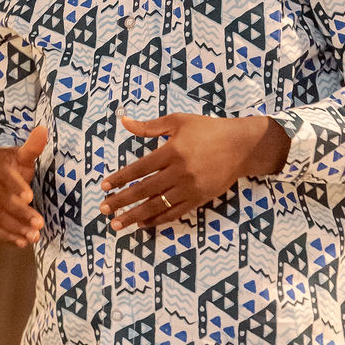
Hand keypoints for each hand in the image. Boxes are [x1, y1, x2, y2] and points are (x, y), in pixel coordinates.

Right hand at [0, 125, 47, 246]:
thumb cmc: (8, 166)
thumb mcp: (18, 155)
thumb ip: (31, 147)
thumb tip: (43, 130)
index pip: (4, 175)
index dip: (16, 186)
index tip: (29, 196)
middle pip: (1, 199)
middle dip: (21, 213)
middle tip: (39, 224)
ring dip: (15, 228)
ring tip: (34, 236)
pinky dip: (5, 236)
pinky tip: (21, 242)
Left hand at [99, 113, 288, 229]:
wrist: (240, 146)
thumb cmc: (207, 129)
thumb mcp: (178, 121)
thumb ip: (149, 126)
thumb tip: (123, 121)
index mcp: (171, 151)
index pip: (138, 169)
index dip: (119, 178)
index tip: (104, 186)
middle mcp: (179, 172)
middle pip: (144, 190)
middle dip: (121, 201)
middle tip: (104, 209)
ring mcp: (189, 188)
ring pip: (157, 205)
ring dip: (134, 215)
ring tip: (117, 223)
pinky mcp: (199, 199)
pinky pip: (174, 213)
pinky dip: (157, 220)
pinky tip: (143, 223)